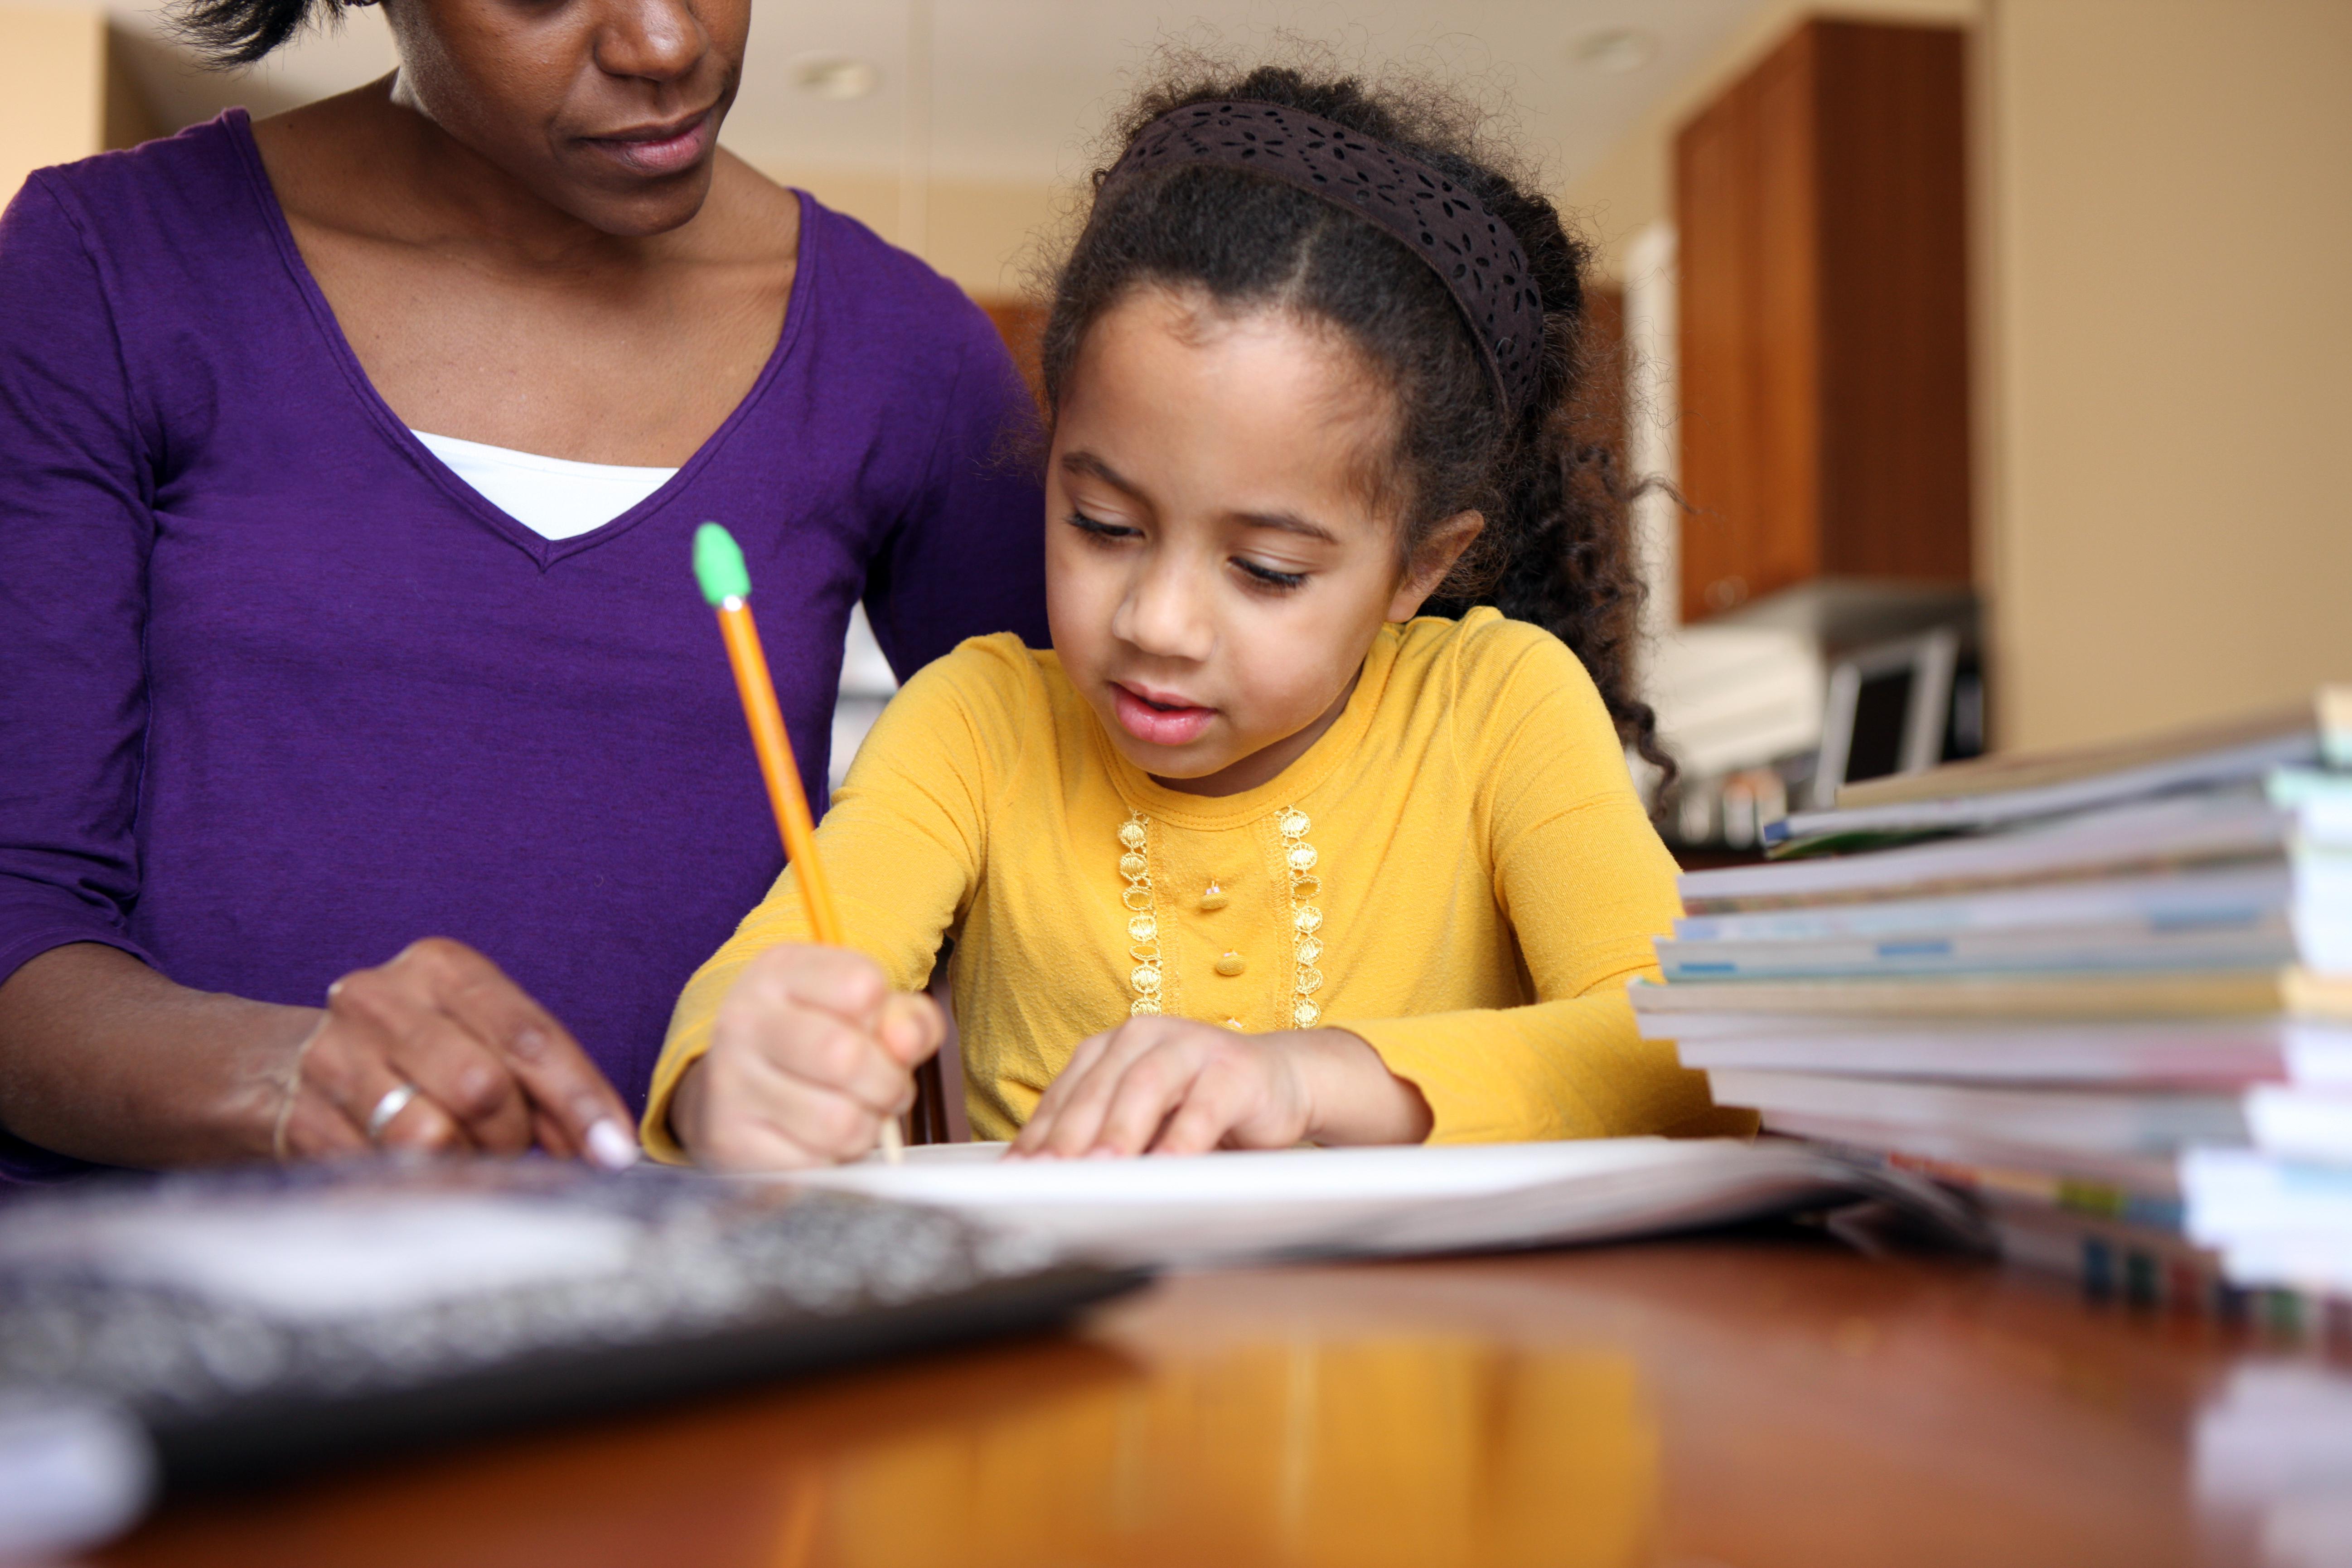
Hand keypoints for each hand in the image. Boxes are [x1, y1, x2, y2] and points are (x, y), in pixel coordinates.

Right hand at [277, 937, 638, 1168]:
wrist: (288, 1065)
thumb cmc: (422, 1052)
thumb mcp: (483, 1037)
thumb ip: (544, 1081)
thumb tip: (606, 1147)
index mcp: (443, 967)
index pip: (530, 1037)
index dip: (580, 1100)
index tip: (614, 1152)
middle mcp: (382, 999)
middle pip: (483, 1087)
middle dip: (517, 1136)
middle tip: (521, 1154)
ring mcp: (332, 1056)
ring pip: (430, 1135)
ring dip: (468, 1164)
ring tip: (470, 1159)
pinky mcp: (299, 1116)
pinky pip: (383, 1170)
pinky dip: (422, 1185)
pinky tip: (426, 1175)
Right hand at [669, 944, 943, 1170]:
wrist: (730, 1094)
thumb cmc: (817, 1045)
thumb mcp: (869, 1014)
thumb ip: (908, 1020)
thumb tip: (905, 1044)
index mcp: (779, 971)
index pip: (862, 985)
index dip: (888, 1018)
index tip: (873, 1029)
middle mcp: (743, 1019)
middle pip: (848, 1057)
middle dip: (888, 1083)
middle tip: (882, 1088)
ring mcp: (729, 1083)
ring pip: (840, 1122)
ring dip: (866, 1129)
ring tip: (854, 1114)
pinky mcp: (729, 1142)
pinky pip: (816, 1165)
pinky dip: (833, 1160)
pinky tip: (817, 1142)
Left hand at [1008, 1019, 1433, 1158]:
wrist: (1280, 1084)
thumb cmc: (1197, 1109)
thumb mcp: (1142, 1121)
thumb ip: (1101, 1137)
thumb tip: (1045, 1181)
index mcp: (1112, 1047)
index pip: (1066, 1093)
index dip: (1040, 1135)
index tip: (1017, 1177)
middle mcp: (1146, 1037)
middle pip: (1099, 1086)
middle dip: (1070, 1135)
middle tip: (1049, 1177)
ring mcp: (1192, 1047)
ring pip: (1146, 1085)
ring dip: (1121, 1130)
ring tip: (1101, 1169)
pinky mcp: (1235, 1069)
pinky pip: (1204, 1106)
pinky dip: (1184, 1138)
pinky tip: (1169, 1167)